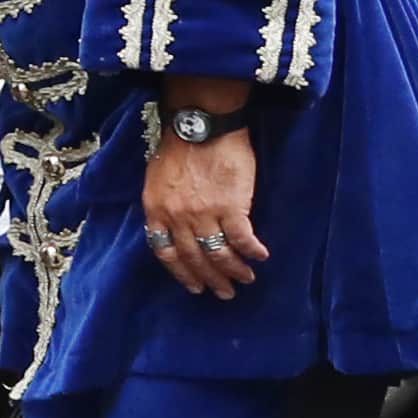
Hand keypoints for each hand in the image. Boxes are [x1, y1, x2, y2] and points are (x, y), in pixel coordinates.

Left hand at [140, 111, 266, 297]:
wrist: (201, 125)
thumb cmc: (180, 147)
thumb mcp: (158, 180)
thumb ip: (165, 206)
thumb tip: (175, 228)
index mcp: (156, 210)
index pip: (166, 252)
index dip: (181, 273)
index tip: (194, 286)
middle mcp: (177, 217)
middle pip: (194, 258)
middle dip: (210, 280)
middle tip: (225, 292)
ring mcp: (203, 213)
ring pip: (218, 253)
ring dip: (234, 271)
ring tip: (245, 279)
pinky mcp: (231, 206)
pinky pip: (242, 239)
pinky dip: (252, 251)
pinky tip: (261, 257)